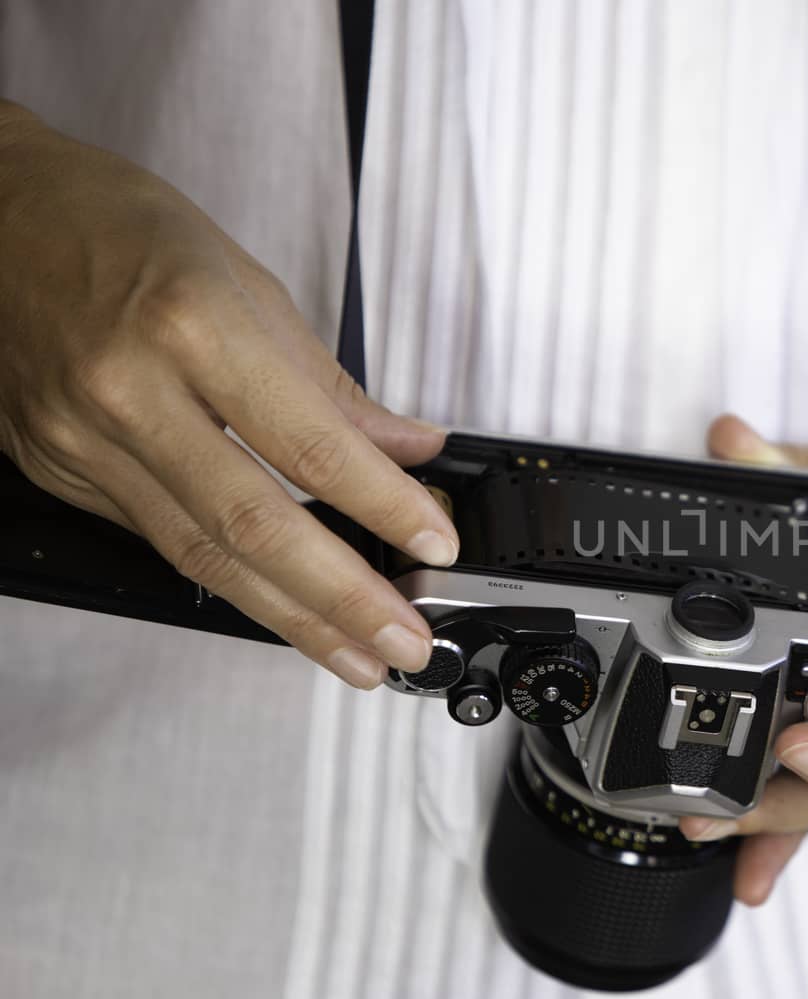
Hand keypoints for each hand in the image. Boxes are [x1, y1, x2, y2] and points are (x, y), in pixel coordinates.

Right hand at [0, 102, 456, 686]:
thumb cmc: (114, 224)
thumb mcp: (244, 280)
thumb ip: (329, 383)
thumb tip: (407, 448)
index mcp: (191, 325)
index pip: (311, 447)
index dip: (385, 507)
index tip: (436, 542)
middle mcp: (129, 390)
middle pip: (254, 524)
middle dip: (343, 598)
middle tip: (406, 639)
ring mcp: (83, 439)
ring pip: (203, 556)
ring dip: (292, 618)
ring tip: (357, 653)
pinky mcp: (58, 470)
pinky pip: (161, 539)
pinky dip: (230, 582)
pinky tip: (280, 607)